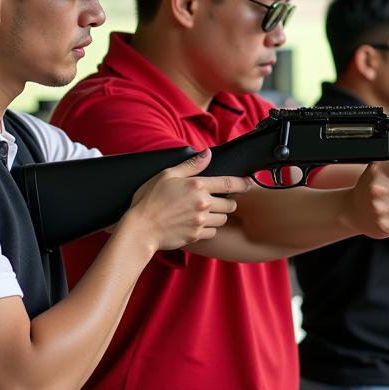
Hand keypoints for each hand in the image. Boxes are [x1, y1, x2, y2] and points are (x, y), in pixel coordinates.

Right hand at [125, 149, 250, 250]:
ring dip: (219, 215)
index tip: (248, 184)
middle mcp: (203, 204)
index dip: (243, 183)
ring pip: (223, 219)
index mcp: (197, 186)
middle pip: (230, 204)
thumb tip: (208, 153)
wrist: (140, 229)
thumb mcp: (167, 175)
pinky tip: (198, 224)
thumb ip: (191, 165)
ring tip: (206, 212)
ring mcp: (201, 221)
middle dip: (228, 202)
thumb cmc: (149, 200)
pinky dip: (209, 229)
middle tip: (219, 201)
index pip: (230, 183)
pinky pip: (213, 232)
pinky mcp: (197, 236)